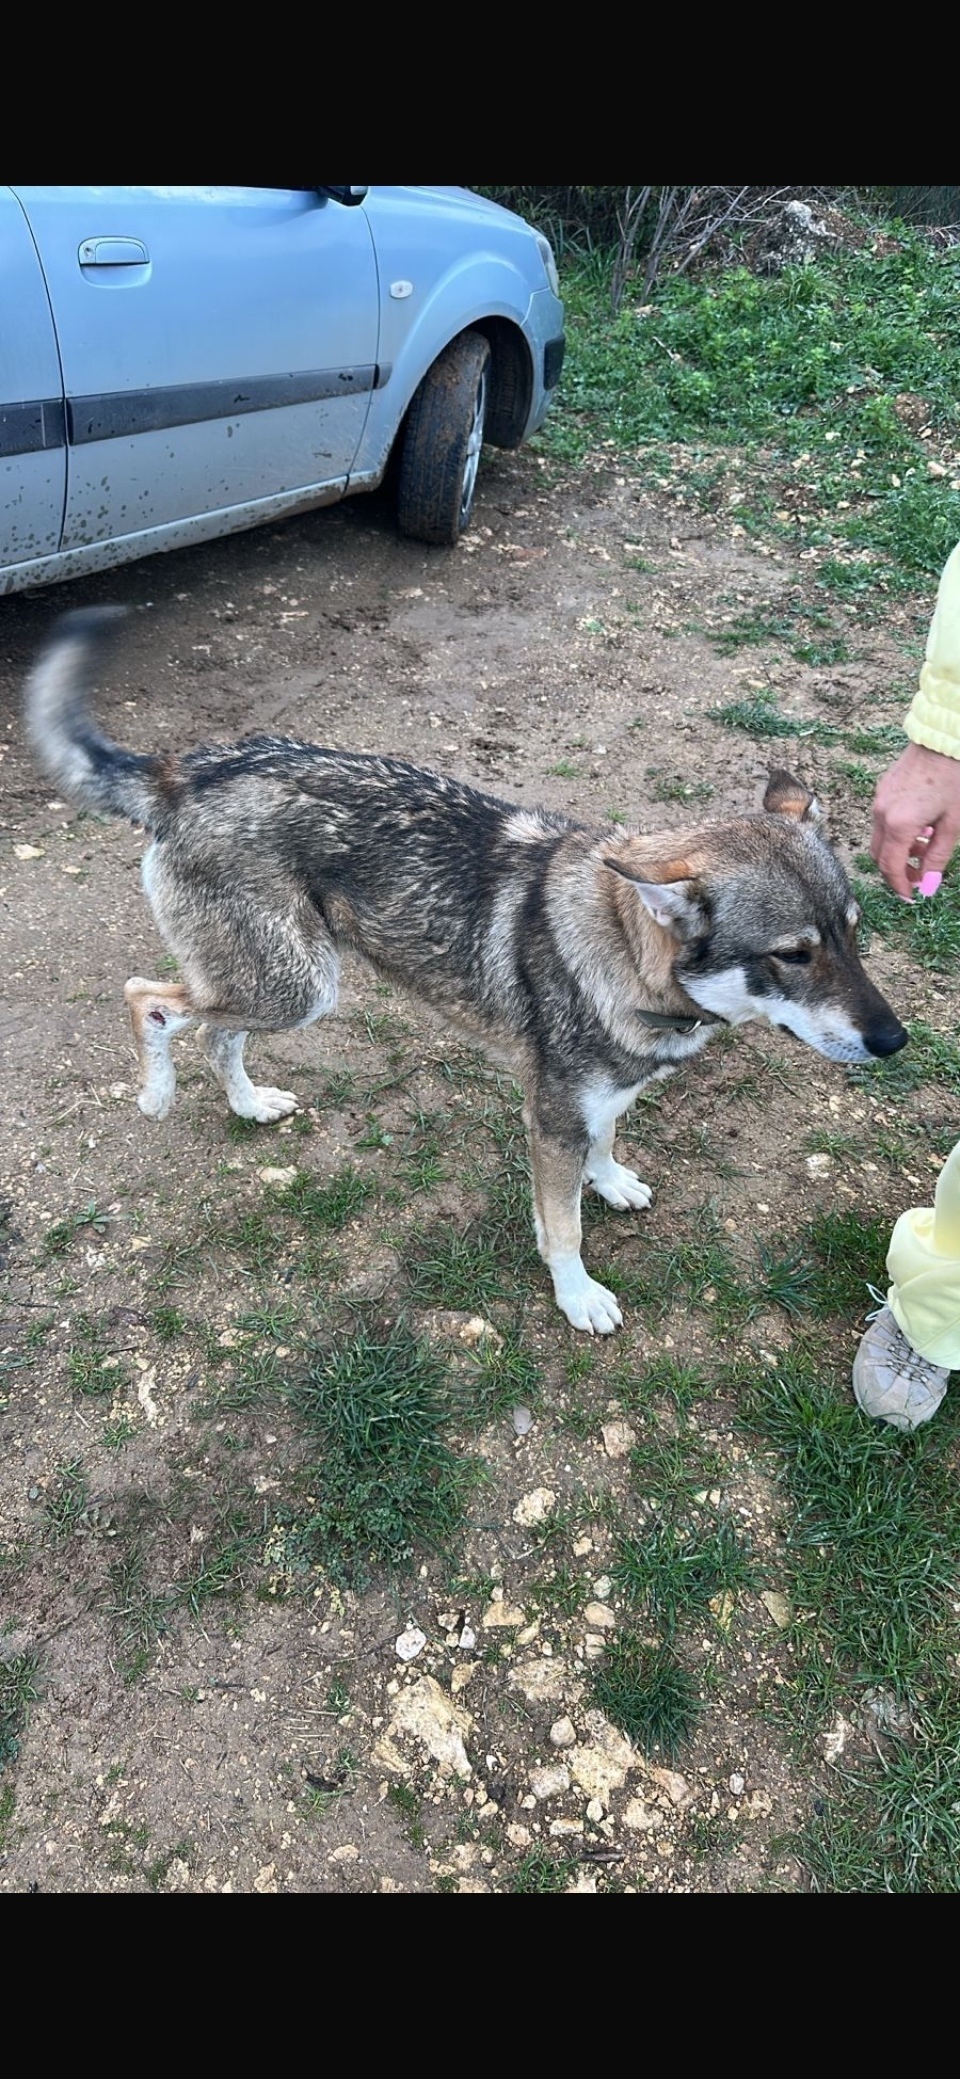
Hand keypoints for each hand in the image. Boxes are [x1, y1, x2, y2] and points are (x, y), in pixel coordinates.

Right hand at [870, 742, 959, 899]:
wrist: (945, 738)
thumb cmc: (955, 778)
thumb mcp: (953, 824)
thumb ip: (938, 857)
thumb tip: (928, 886)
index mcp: (899, 824)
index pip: (890, 867)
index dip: (900, 886)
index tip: (912, 897)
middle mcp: (882, 813)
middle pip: (880, 856)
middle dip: (897, 871)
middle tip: (920, 877)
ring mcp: (880, 799)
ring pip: (881, 838)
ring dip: (899, 851)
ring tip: (926, 848)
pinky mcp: (884, 788)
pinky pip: (883, 820)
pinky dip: (897, 833)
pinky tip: (922, 827)